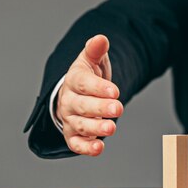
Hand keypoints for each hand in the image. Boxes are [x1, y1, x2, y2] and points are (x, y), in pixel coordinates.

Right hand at [56, 34, 122, 155]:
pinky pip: (76, 144)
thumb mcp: (92, 60)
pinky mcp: (72, 135)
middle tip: (118, 109)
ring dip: (95, 129)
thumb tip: (101, 39)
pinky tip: (99, 149)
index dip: (98, 87)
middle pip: (82, 106)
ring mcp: (70, 119)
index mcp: (74, 81)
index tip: (114, 90)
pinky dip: (86, 148)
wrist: (75, 94)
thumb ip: (96, 51)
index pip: (83, 84)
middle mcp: (69, 101)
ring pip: (80, 125)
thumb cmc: (87, 77)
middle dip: (100, 109)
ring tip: (111, 129)